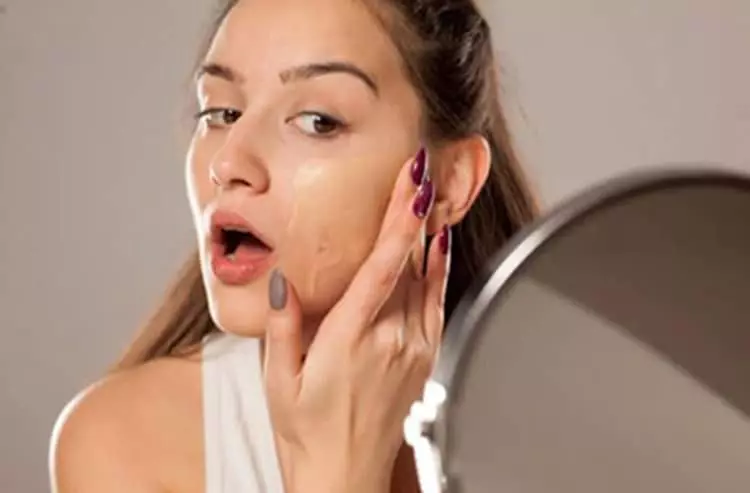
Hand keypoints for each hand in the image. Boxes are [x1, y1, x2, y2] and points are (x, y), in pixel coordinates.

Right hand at [263, 149, 451, 492]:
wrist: (344, 475)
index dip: (399, 218)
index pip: (382, 264)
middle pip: (409, 260)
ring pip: (427, 277)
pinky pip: (438, 301)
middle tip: (424, 163)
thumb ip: (285, 326)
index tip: (411, 180)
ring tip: (435, 187)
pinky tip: (439, 242)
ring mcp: (413, 348)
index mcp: (349, 338)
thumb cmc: (308, 429)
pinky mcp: (424, 359)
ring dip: (430, 230)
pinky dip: (440, 266)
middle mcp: (389, 338)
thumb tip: (284, 281)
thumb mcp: (279, 379)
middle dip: (417, 208)